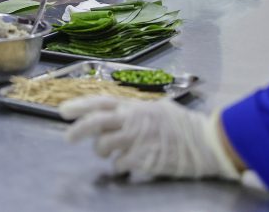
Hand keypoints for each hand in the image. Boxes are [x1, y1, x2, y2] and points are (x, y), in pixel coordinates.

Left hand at [61, 97, 238, 181]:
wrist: (204, 143)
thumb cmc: (181, 125)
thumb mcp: (155, 108)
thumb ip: (133, 111)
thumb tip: (113, 114)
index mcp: (135, 106)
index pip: (101, 102)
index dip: (80, 105)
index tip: (64, 111)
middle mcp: (133, 121)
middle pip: (96, 123)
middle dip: (78, 130)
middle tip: (67, 137)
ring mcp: (137, 140)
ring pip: (104, 147)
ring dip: (102, 152)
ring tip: (112, 152)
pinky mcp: (143, 159)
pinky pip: (119, 165)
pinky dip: (120, 166)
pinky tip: (130, 163)